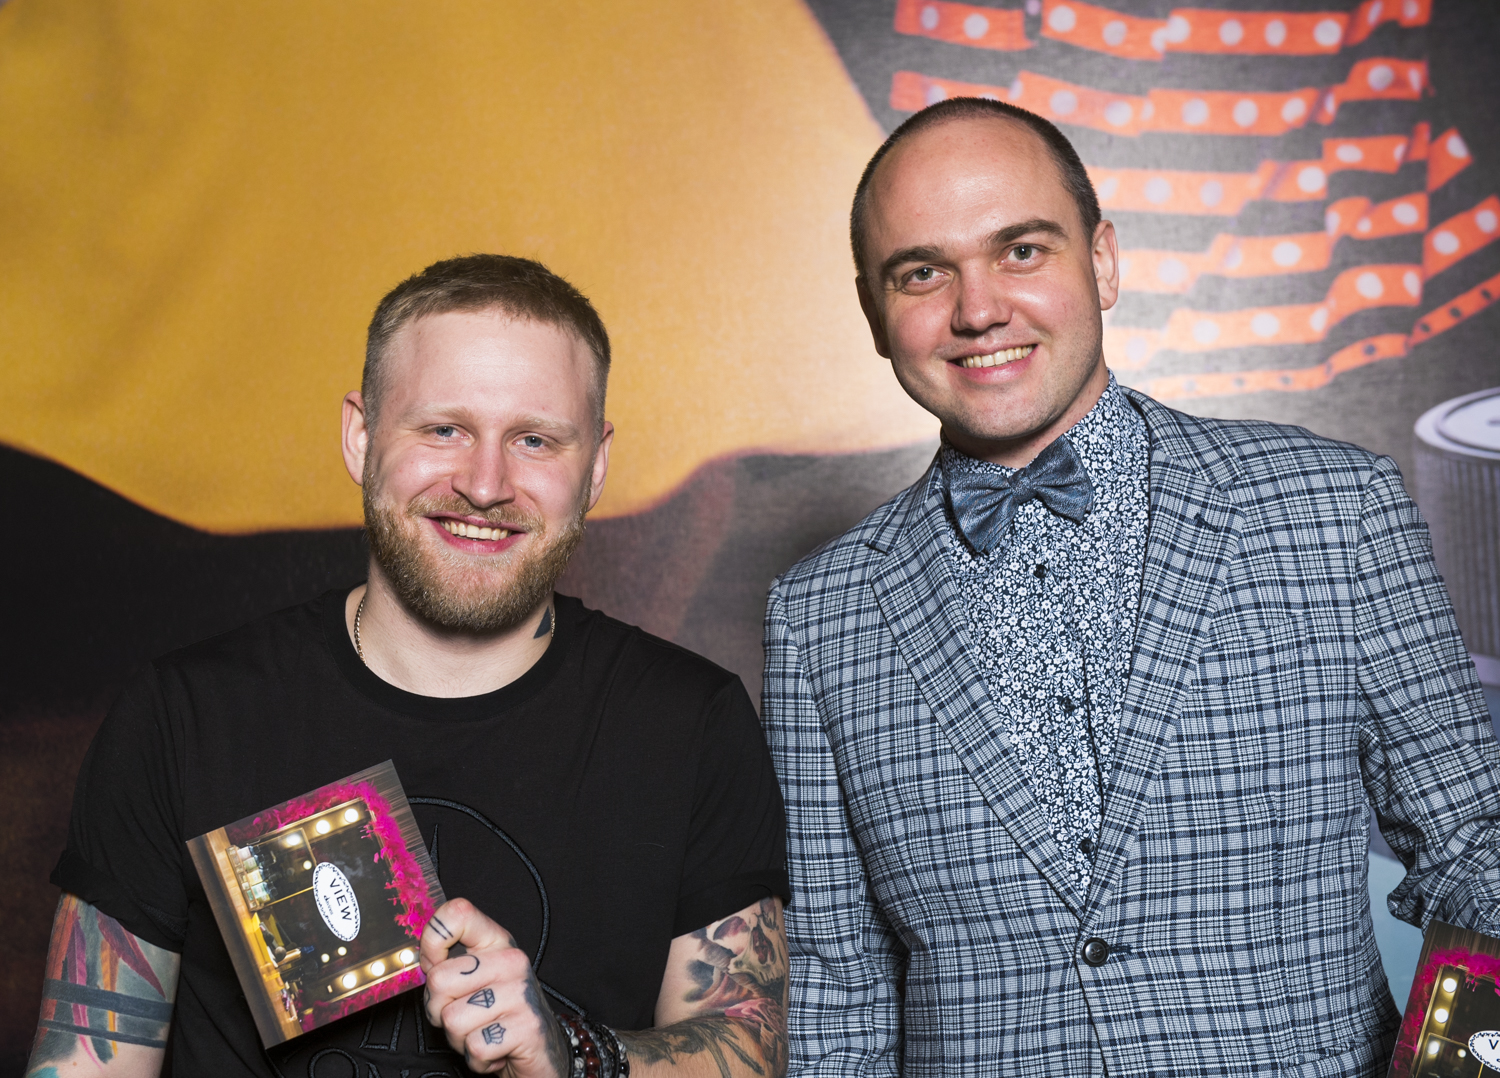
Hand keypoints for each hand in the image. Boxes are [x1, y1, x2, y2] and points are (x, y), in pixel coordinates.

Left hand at [418, 898, 570, 1075]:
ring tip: (482, 1033)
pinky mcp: (528, 1027)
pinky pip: (474, 1046)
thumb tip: (419, 960)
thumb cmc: (499, 1016)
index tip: (434, 964)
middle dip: (439, 1010)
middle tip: (465, 1015)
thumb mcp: (474, 981)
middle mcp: (511, 960)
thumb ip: (448, 966)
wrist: (541, 1050)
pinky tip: (495, 1051)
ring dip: (459, 1039)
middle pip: (439, 980)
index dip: (432, 941)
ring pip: (452, 1020)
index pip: (457, 914)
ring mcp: (521, 992)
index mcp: (495, 942)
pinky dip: (477, 1059)